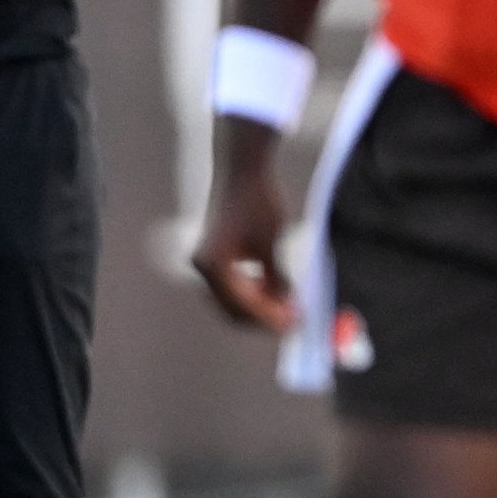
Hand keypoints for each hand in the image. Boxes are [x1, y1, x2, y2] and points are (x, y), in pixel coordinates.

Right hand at [190, 144, 296, 332]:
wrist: (241, 172)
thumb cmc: (259, 202)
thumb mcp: (272, 242)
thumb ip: (276, 277)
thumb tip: (286, 305)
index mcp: (214, 266)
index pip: (243, 306)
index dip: (269, 318)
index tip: (293, 325)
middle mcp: (203, 268)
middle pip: (232, 309)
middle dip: (262, 317)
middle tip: (292, 321)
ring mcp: (204, 264)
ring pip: (230, 300)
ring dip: (257, 307)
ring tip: (288, 308)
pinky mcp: (211, 258)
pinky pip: (230, 286)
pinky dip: (250, 293)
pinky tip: (273, 291)